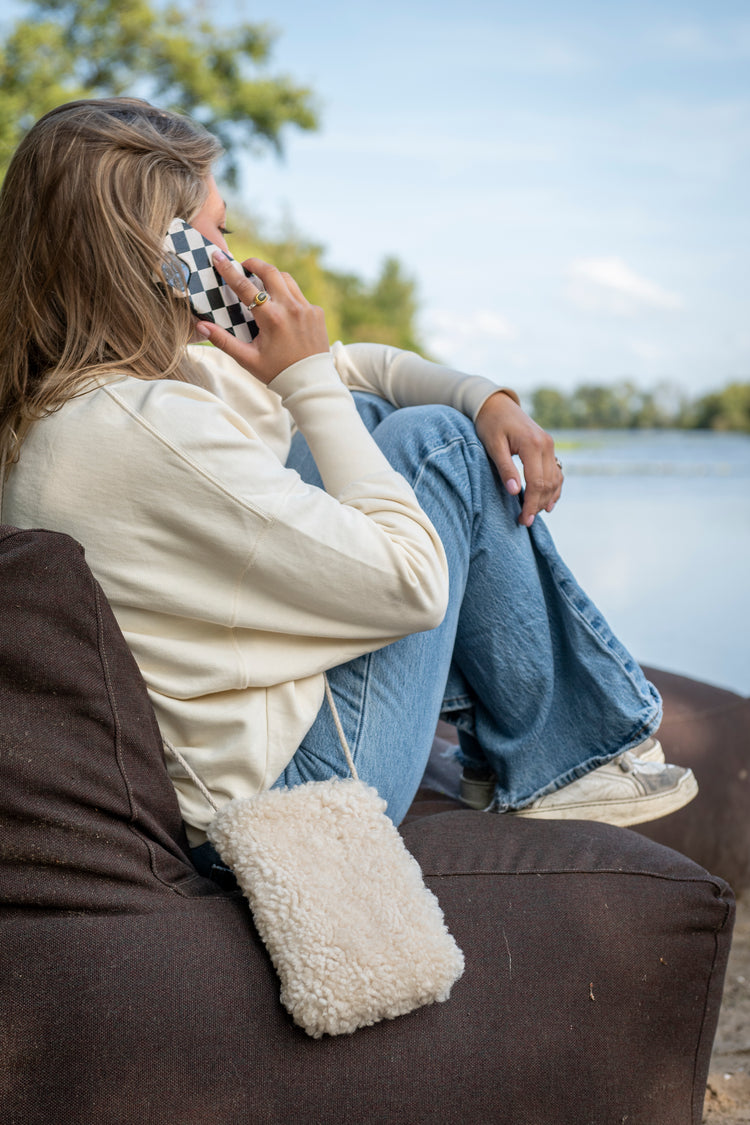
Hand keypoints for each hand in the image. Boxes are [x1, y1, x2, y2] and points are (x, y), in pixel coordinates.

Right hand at [194, 255, 329, 384]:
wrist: (311, 383)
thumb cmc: (277, 373)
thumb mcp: (247, 359)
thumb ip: (223, 340)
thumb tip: (201, 325)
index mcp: (271, 318)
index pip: (244, 287)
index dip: (228, 270)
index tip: (218, 257)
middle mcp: (291, 308)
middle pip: (270, 271)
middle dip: (254, 264)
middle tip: (244, 265)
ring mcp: (307, 308)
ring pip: (286, 279)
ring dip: (272, 277)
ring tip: (261, 283)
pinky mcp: (317, 313)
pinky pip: (299, 295)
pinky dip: (288, 295)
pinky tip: (281, 307)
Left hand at [474, 392, 562, 526]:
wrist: (496, 404)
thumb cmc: (490, 423)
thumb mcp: (493, 445)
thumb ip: (505, 468)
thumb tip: (514, 492)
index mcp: (532, 444)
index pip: (537, 482)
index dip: (531, 503)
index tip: (523, 519)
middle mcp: (546, 444)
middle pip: (548, 483)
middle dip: (538, 505)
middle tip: (525, 521)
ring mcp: (550, 445)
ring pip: (555, 479)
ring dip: (546, 499)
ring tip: (533, 514)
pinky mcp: (548, 447)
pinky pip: (557, 472)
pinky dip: (554, 488)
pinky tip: (548, 503)